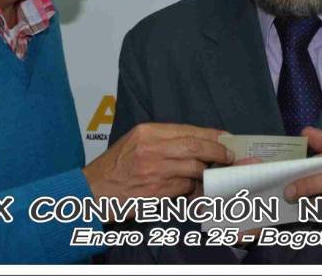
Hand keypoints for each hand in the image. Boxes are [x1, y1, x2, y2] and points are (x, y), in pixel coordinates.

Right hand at [83, 123, 233, 219]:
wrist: (93, 190)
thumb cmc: (115, 166)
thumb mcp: (134, 141)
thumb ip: (162, 139)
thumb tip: (196, 142)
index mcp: (147, 131)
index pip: (188, 130)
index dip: (211, 134)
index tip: (225, 138)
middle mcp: (152, 148)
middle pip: (196, 146)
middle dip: (217, 152)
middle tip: (228, 157)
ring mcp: (154, 171)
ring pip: (194, 169)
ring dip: (204, 172)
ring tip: (207, 173)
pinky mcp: (156, 191)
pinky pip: (184, 187)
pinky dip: (191, 187)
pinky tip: (190, 187)